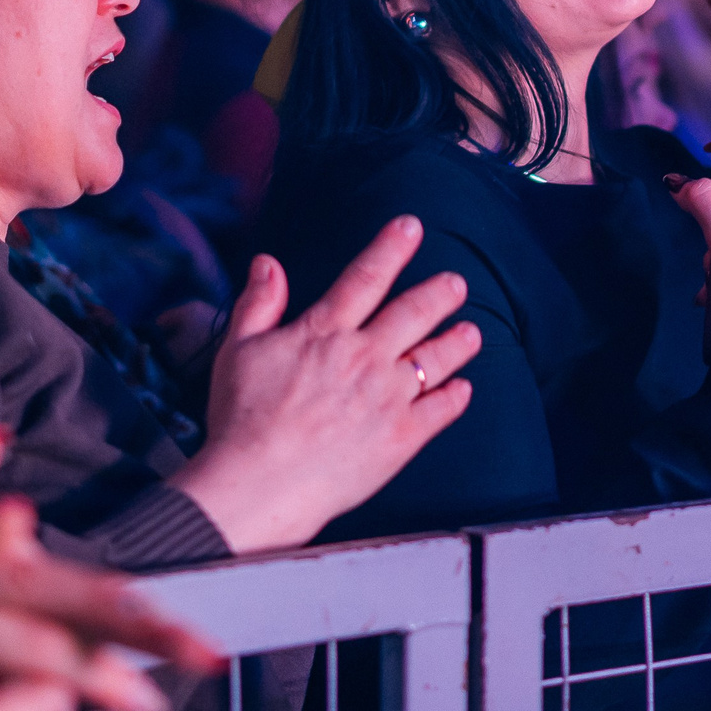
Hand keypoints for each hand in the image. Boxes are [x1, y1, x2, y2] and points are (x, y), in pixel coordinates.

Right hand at [171, 218, 480, 552]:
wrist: (258, 483)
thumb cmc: (241, 419)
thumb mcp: (238, 350)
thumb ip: (258, 303)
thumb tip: (268, 263)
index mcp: (325, 332)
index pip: (366, 277)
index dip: (391, 248)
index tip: (411, 227)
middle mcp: (364, 357)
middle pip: (413, 313)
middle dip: (440, 293)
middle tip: (456, 282)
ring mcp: (387, 397)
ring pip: (434, 358)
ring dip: (457, 342)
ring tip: (472, 332)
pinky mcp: (401, 438)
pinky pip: (439, 410)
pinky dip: (455, 396)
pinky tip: (464, 388)